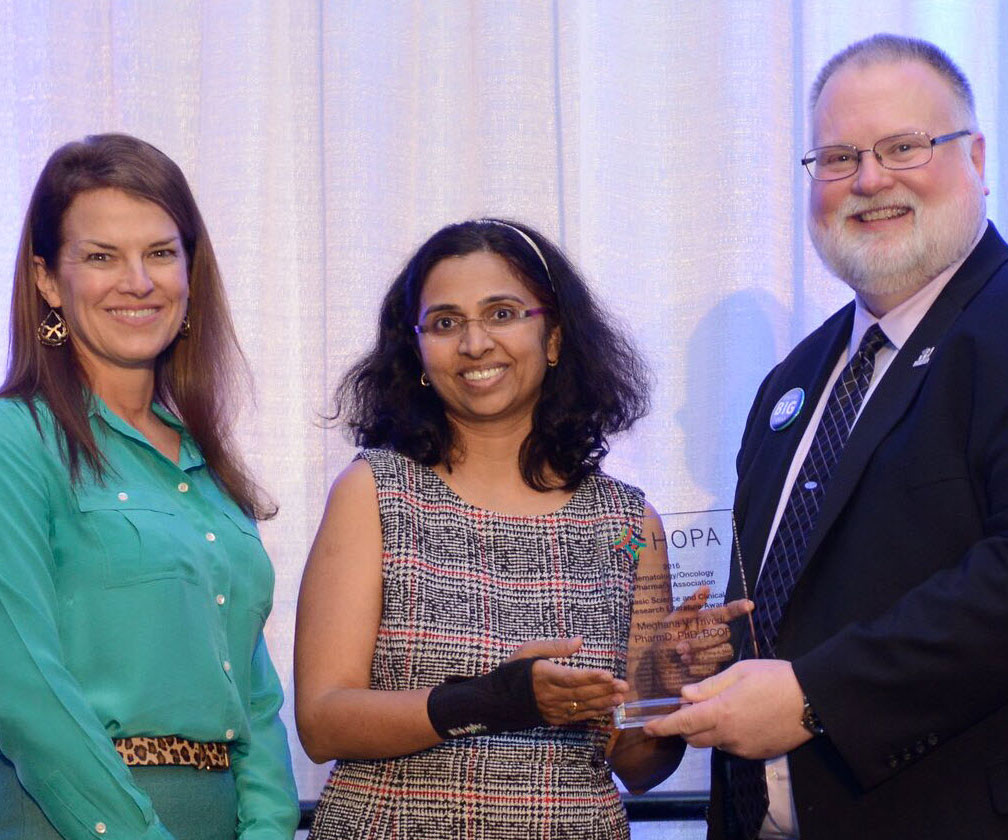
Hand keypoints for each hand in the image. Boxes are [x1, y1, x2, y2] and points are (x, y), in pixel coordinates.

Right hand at [507, 637, 627, 724]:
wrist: (497, 698)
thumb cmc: (514, 669)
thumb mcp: (529, 650)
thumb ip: (555, 646)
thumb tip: (580, 640)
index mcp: (542, 675)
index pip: (570, 678)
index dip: (590, 677)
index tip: (608, 674)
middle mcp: (548, 695)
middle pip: (580, 694)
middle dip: (603, 690)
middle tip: (623, 686)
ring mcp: (551, 709)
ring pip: (581, 707)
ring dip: (602, 703)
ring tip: (620, 698)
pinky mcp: (553, 718)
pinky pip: (576, 717)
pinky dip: (593, 713)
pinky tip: (608, 708)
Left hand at [641, 659, 809, 758]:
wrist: (812, 699)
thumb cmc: (774, 678)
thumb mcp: (739, 672)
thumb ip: (709, 686)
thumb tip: (684, 694)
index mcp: (721, 712)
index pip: (682, 723)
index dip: (662, 726)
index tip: (647, 727)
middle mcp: (729, 735)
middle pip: (693, 737)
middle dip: (685, 725)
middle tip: (693, 705)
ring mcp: (743, 747)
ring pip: (712, 743)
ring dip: (706, 730)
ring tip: (720, 708)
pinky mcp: (756, 754)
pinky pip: (731, 747)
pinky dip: (725, 735)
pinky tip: (740, 718)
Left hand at [650, 588, 753, 692]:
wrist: (657, 669)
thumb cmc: (663, 642)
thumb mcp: (671, 622)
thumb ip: (689, 606)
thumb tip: (706, 587)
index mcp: (705, 620)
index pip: (727, 612)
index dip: (739, 607)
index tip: (749, 605)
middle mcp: (714, 635)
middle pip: (725, 633)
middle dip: (703, 640)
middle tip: (680, 647)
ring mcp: (716, 653)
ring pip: (725, 650)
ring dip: (702, 654)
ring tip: (682, 658)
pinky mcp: (716, 671)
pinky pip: (717, 668)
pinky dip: (699, 667)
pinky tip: (687, 668)